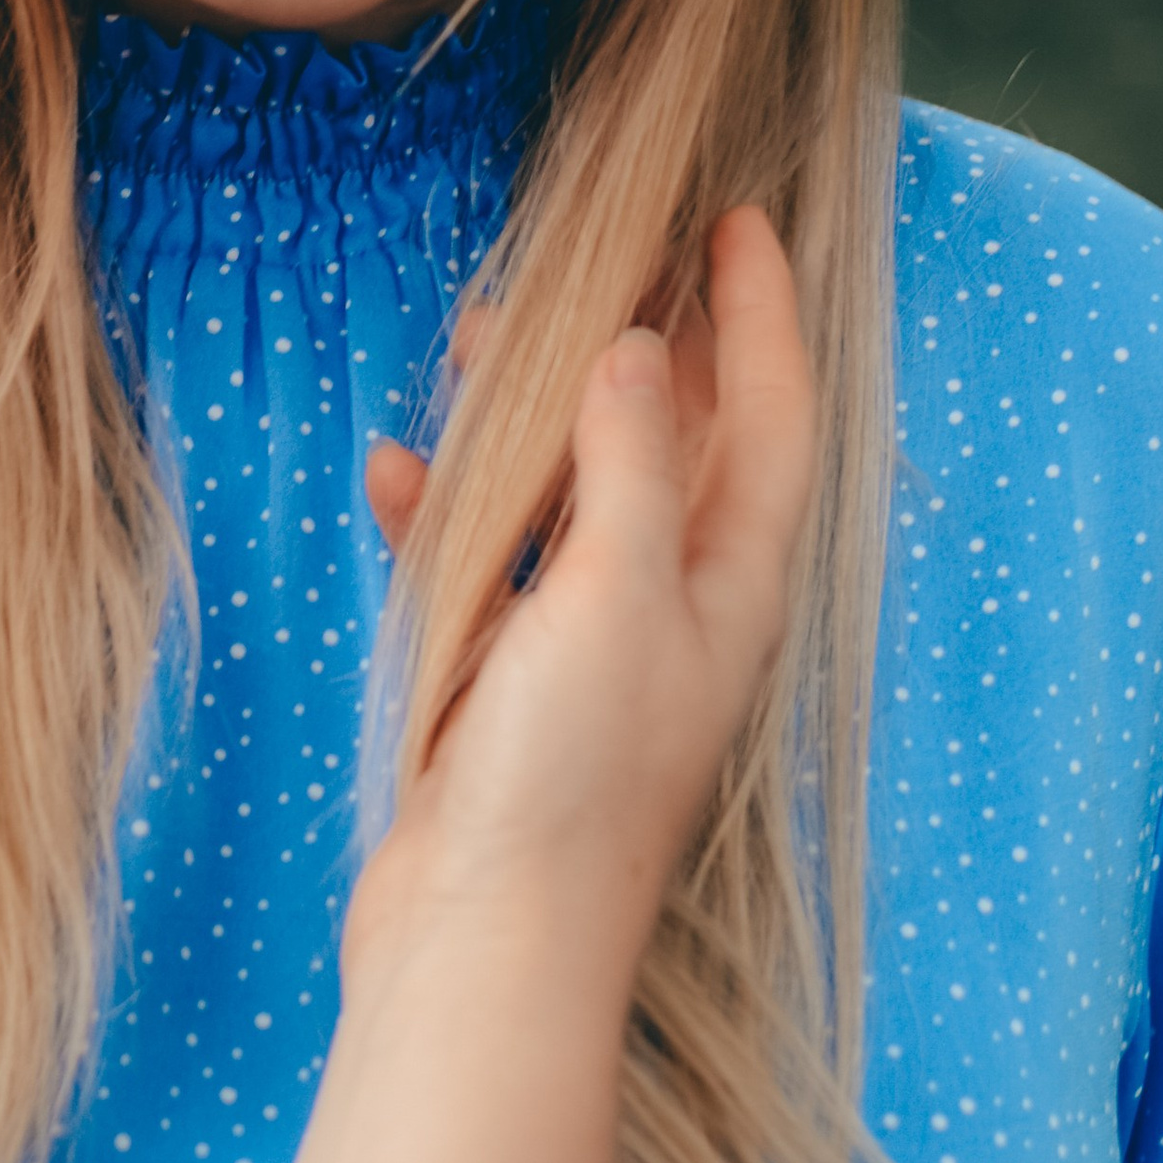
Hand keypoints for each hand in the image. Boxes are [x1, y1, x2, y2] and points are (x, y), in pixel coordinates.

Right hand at [347, 206, 813, 1003]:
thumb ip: (624, 464)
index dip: (759, 316)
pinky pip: (483, 563)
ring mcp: (589, 643)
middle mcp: (672, 604)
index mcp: (728, 582)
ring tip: (483, 336)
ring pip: (574, 489)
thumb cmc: (568, 777)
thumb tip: (636, 347)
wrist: (484, 940)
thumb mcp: (611, 594)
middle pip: (678, 442)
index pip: (768, 418)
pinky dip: (444, 511)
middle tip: (606, 254)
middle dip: (645, 345)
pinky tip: (394, 473)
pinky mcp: (509, 680)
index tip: (738, 221)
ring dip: (535, 413)